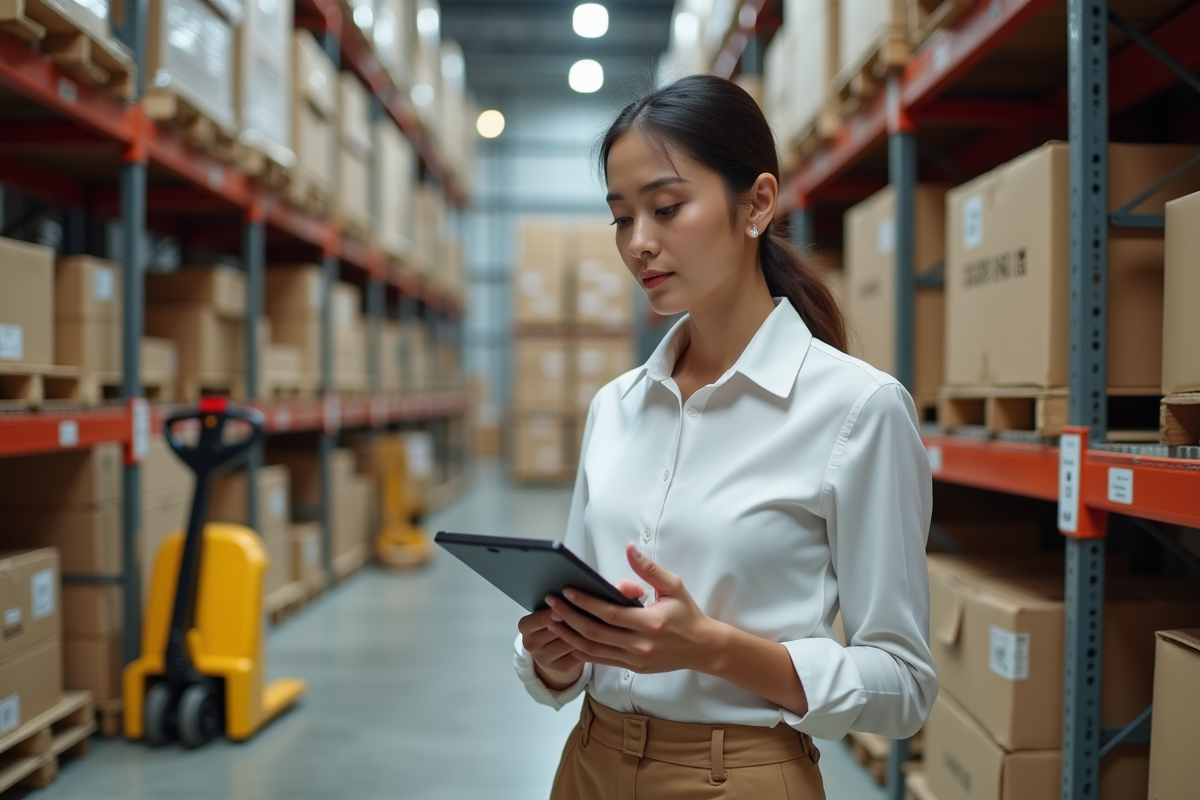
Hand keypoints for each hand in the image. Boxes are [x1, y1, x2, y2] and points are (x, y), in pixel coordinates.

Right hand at [518, 607, 585, 690]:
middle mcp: (531, 644)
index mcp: (525, 626)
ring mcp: (544, 659)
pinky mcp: (560, 668)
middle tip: (587, 613)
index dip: (555, 612)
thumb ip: (553, 608)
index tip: (567, 605)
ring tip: (591, 625)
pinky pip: (578, 655)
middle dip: (573, 622)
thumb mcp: (545, 615)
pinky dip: (586, 647)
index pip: (541, 618)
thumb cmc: (550, 625)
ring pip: (569, 643)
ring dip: (582, 634)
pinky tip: (591, 640)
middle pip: (558, 630)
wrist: (551, 652)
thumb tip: (572, 601)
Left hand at [545, 543, 722, 674]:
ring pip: (594, 649)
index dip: (585, 602)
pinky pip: (602, 661)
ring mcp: (636, 659)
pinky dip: (582, 652)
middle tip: (551, 604)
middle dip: (569, 617)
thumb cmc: (687, 614)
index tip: (567, 591)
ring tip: (553, 622)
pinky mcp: (634, 667)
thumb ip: (648, 569)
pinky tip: (569, 641)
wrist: (703, 648)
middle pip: (595, 632)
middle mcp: (640, 644)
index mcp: (650, 622)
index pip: (609, 613)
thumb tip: (630, 548)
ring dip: (570, 635)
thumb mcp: (673, 586)